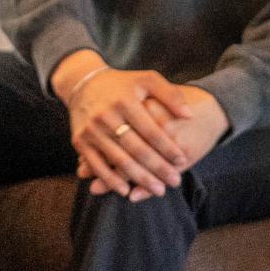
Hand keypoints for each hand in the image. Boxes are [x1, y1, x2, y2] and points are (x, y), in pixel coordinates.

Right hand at [64, 65, 192, 201]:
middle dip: (158, 168)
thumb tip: (189, 115)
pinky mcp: (80, 140)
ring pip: (119, 160)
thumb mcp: (146, 80)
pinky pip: (97, 165)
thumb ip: (170, 95)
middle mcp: (106, 116)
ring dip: (140, 178)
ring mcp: (92, 130)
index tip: (182, 160)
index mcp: (126, 101)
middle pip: (137, 149)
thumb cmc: (121, 84)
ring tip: (158, 190)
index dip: (168, 147)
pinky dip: (110, 180)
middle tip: (175, 182)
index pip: (151, 130)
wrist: (83, 83)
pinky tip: (125, 191)